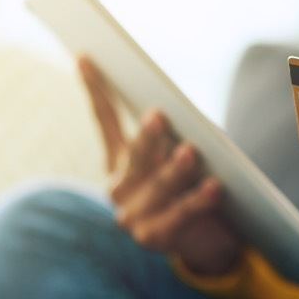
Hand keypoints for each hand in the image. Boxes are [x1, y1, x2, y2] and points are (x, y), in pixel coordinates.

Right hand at [78, 57, 243, 275]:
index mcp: (120, 161)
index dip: (95, 88)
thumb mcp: (178, 158)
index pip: (105, 119)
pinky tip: (213, 187)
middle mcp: (119, 187)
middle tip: (158, 114)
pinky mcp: (153, 239)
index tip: (85, 56)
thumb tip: (177, 120)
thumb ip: (172, 139)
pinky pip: (179, 215)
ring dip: (175, 169)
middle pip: (134, 156)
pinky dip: (197, 200)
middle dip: (147, 136)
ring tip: (190, 152)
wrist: (207, 242)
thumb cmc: (193, 187)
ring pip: (157, 186)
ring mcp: (132, 216)